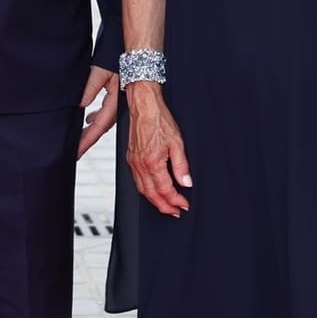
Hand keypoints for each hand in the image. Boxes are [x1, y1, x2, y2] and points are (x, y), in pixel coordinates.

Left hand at [76, 66, 117, 158]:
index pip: (98, 127)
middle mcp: (117, 106)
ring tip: (79, 139)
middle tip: (75, 152)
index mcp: (114, 103)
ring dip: (91, 130)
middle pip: (100, 129)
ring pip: (103, 122)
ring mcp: (119, 103)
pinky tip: (89, 119)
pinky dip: (96, 119)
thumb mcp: (101, 71)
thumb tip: (80, 104)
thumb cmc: (121, 60)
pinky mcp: (118, 98)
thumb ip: (90, 88)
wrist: (138, 55)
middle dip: (87, 140)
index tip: (77, 152)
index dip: (86, 141)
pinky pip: (106, 113)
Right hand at [123, 83, 190, 217]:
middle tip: (175, 211)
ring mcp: (133, 162)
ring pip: (142, 190)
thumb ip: (181, 165)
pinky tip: (153, 190)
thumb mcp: (177, 142)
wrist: (144, 106)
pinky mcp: (130, 158)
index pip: (165, 190)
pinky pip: (136, 180)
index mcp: (152, 162)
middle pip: (151, 195)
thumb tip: (186, 182)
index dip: (176, 200)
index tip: (184, 205)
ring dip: (154, 201)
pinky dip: (145, 190)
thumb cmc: (159, 119)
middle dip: (164, 206)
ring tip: (166, 205)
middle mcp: (140, 164)